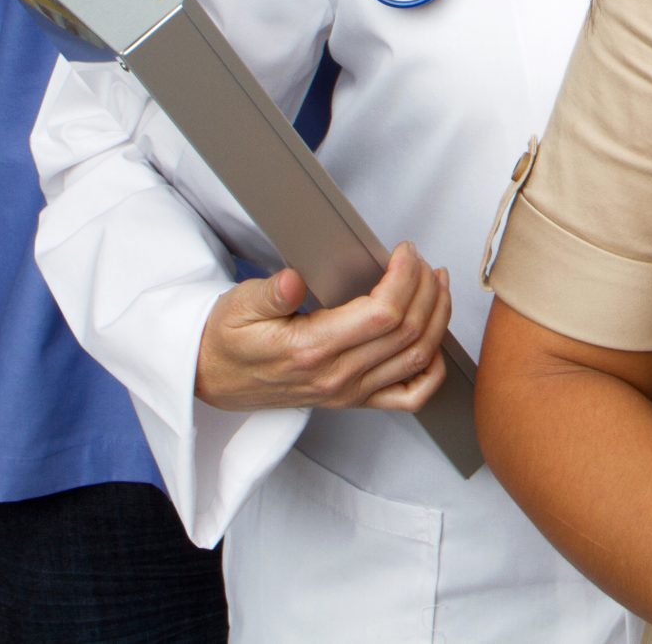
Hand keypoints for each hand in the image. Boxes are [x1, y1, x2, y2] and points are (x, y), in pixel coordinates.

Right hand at [195, 242, 452, 412]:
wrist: (214, 378)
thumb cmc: (228, 340)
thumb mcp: (238, 306)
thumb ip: (269, 294)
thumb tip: (292, 281)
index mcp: (312, 349)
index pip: (383, 313)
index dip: (405, 277)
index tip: (405, 251)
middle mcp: (338, 376)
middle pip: (408, 331)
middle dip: (426, 287)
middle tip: (422, 260)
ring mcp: (350, 392)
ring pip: (417, 357)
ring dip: (438, 317)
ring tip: (437, 284)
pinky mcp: (354, 400)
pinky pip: (410, 395)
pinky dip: (433, 369)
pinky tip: (434, 340)